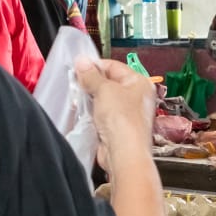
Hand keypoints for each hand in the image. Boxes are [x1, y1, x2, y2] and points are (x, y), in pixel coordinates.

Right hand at [76, 57, 155, 171]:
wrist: (123, 153)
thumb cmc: (124, 121)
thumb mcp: (104, 89)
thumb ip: (91, 75)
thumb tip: (82, 62)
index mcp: (139, 83)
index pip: (114, 66)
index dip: (95, 65)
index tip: (79, 66)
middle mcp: (135, 98)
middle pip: (108, 83)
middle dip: (91, 84)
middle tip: (76, 83)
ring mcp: (126, 114)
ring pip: (103, 100)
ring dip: (89, 100)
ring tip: (78, 99)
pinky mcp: (116, 128)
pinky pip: (100, 115)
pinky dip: (91, 114)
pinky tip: (82, 113)